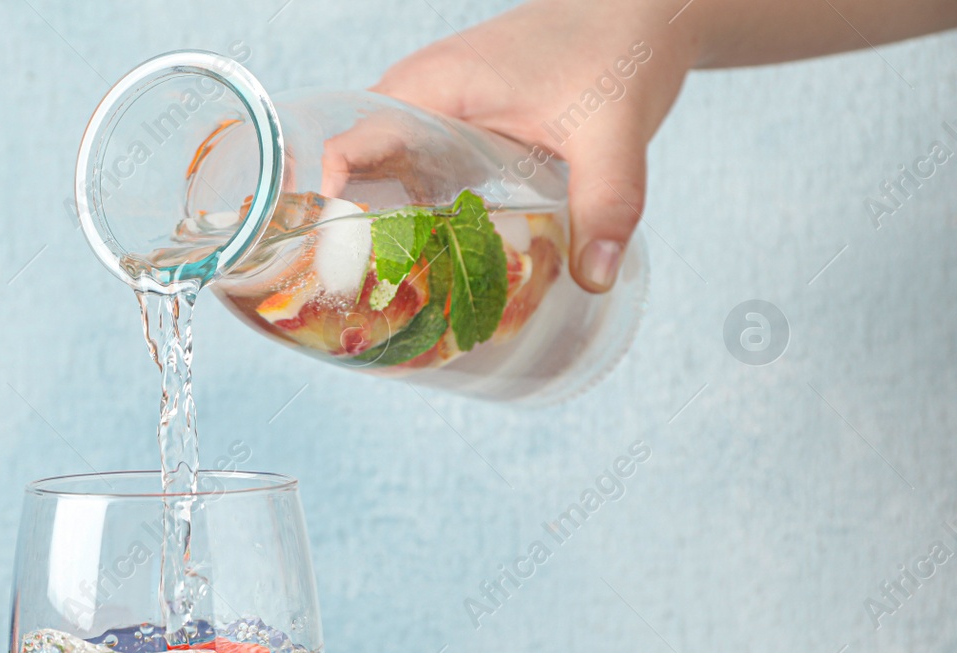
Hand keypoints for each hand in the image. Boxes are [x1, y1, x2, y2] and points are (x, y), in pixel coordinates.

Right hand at [372, 0, 694, 291]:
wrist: (640, 9)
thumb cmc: (617, 47)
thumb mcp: (613, 130)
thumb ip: (607, 203)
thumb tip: (594, 278)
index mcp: (431, 87)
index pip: (346, 146)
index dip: (332, 204)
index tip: (342, 262)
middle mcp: (418, 97)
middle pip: (358, 175)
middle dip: (357, 237)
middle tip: (369, 302)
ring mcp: (434, 113)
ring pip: (385, 180)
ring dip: (388, 232)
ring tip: (397, 294)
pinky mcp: (455, 127)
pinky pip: (417, 176)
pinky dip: (420, 218)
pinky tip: (438, 262)